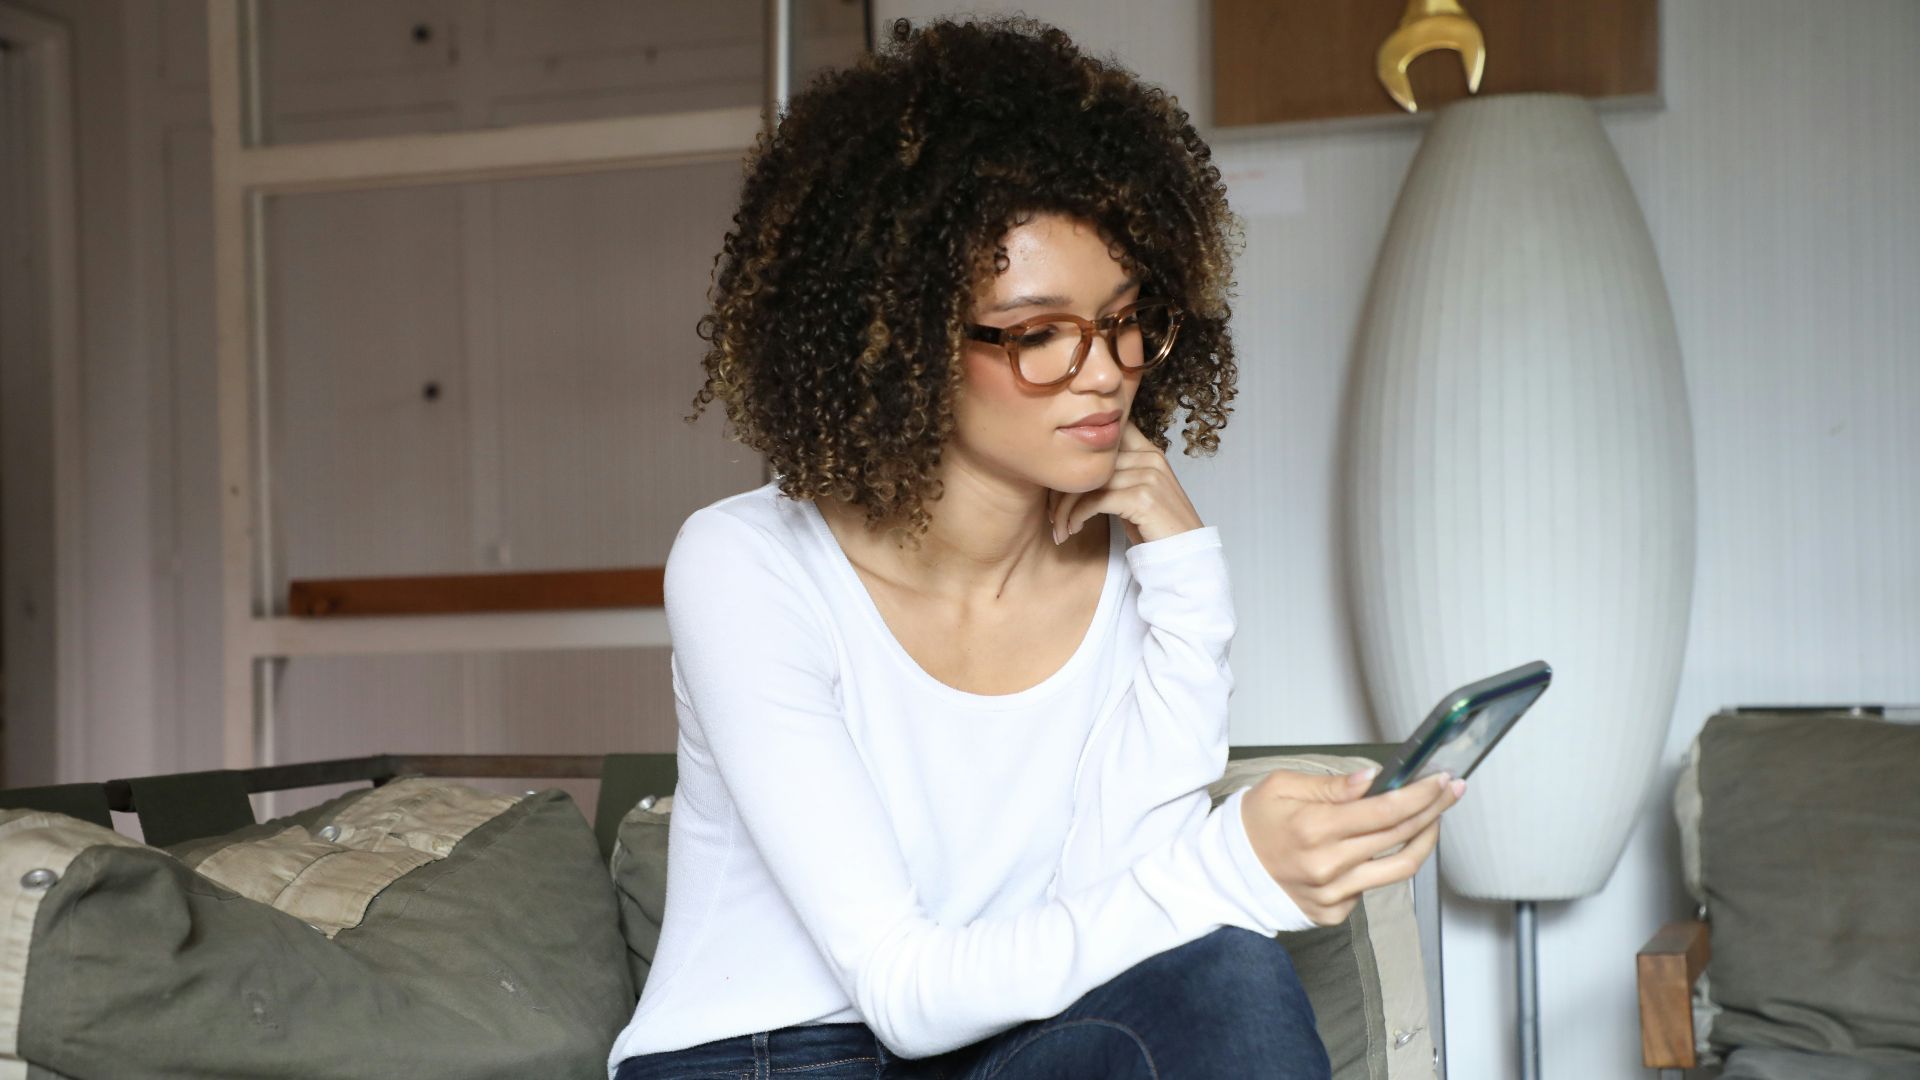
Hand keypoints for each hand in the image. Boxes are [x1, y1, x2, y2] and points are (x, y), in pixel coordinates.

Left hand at [1049, 420, 1203, 545]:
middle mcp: (1151, 458)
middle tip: (1051, 511)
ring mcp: (1149, 476)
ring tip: (1060, 526)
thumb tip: (1076, 468)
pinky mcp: (1142, 498)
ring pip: (1089, 482)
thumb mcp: (1137, 494)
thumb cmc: (1155, 528)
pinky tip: (1073, 528)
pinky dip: (1077, 515)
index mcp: (1150, 451)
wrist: (1184, 557)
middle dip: (1063, 487)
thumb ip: (1117, 474)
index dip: (1077, 452)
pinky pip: (1095, 500)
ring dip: (1066, 507)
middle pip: (1091, 460)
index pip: (1108, 434)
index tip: (1059, 482)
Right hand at [1240, 768, 1463, 925]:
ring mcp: (1334, 894)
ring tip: (1433, 819)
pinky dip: (1383, 863)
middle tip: (1451, 791)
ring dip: (1423, 840)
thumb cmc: (1254, 825)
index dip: (1421, 795)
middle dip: (1432, 809)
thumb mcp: (1282, 787)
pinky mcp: (1335, 912)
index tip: (1442, 781)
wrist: (1228, 873)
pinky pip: (1372, 886)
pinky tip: (1379, 847)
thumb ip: (1331, 785)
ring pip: (1399, 868)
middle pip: (1400, 836)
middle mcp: (1328, 865)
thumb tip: (1372, 779)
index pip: (1385, 811)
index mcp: (1314, 828)